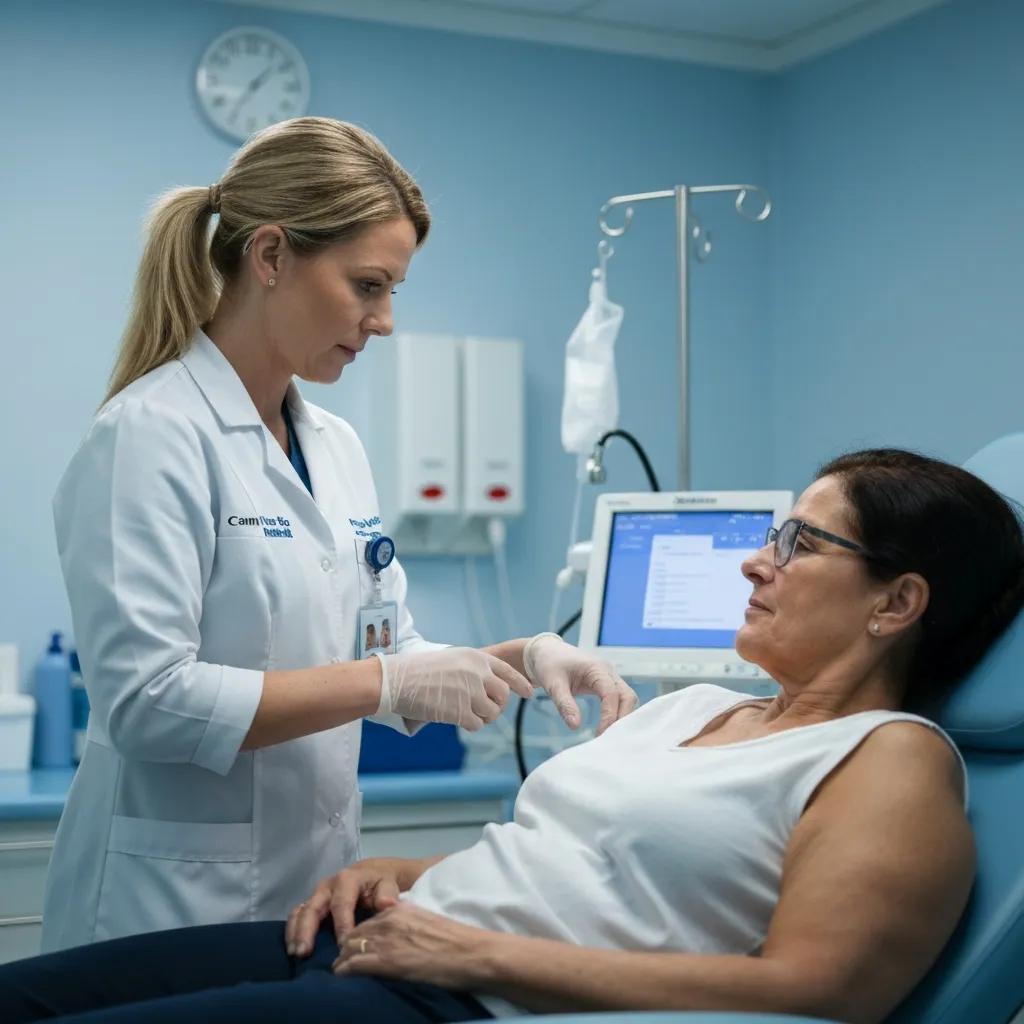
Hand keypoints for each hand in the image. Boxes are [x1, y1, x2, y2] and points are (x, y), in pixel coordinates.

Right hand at [285, 858, 407, 957]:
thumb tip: (386, 905)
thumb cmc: (381, 883)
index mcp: (347, 880)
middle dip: (307, 930)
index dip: (341, 925)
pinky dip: (292, 931)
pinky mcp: (311, 903)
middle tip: (303, 953)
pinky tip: (292, 949)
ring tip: (295, 954)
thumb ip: (387, 895)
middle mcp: (327, 886)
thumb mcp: (388, 884)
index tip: (343, 946)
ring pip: (300, 911)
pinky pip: (296, 915)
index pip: (341, 904)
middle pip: (313, 908)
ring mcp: (317, 895)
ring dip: (295, 933)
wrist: (373, 873)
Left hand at [332, 900, 492, 989]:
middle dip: (347, 947)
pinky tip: (341, 976)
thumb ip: (407, 926)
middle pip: (354, 933)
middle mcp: (388, 919)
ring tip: (340, 970)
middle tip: (345, 961)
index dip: (359, 936)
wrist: (470, 953)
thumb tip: (398, 940)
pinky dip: (343, 971)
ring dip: (343, 960)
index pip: (367, 921)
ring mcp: (385, 939)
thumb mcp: (426, 923)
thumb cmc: (456, 942)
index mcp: (399, 908)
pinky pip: (352, 965)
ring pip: (349, 948)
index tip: (357, 947)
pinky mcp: (385, 961)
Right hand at [377, 647, 531, 730]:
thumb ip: (474, 670)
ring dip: (482, 717)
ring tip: (465, 713)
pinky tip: (458, 719)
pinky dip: (470, 725)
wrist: (397, 680)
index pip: (508, 672)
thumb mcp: (452, 659)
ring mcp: (470, 692)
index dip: (520, 683)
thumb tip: (492, 686)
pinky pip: (477, 724)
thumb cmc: (420, 670)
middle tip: (482, 708)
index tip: (529, 693)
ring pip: (492, 713)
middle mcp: (477, 673)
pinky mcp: (460, 711)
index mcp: (476, 658)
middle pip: (503, 696)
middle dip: (496, 705)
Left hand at [523, 633, 637, 733]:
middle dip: (622, 718)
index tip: (600, 733)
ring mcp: (609, 677)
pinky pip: (619, 699)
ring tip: (607, 735)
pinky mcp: (605, 684)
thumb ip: (565, 705)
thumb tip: (576, 727)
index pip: (611, 693)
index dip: (609, 715)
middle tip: (608, 738)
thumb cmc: (548, 663)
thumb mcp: (553, 684)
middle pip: (627, 696)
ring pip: (626, 698)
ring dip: (621, 716)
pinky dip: (617, 713)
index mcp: (596, 668)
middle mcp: (607, 671)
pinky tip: (607, 726)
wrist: (545, 652)